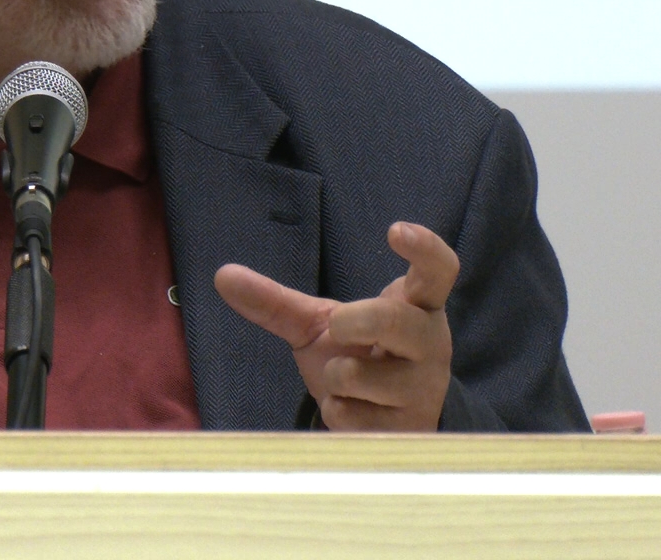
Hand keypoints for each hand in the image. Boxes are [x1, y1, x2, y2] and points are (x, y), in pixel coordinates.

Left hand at [214, 222, 457, 430]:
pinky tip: (352, 410)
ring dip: (337, 378)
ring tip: (349, 380)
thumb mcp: (320, 325)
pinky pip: (351, 417)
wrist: (383, 425)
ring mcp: (423, 390)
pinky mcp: (408, 430)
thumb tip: (222, 274)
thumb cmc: (359, 359)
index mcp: (416, 307)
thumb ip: (278, 303)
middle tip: (338, 326)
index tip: (395, 230)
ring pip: (362, 377)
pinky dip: (337, 411)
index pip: (438, 271)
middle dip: (356, 322)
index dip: (424, 248)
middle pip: (398, 322)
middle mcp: (430, 344)